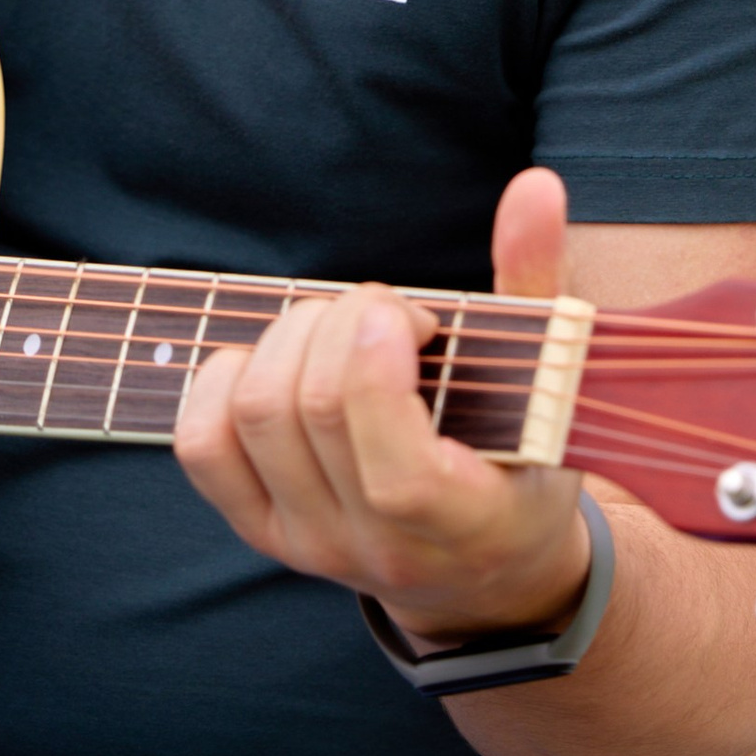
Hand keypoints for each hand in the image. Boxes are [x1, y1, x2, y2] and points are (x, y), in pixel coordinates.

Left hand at [175, 167, 589, 643]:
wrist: (484, 570)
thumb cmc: (527, 457)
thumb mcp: (553, 383)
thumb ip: (539, 283)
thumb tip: (534, 185)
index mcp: (463, 525)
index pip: (399, 475)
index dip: (380, 375)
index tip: (407, 315)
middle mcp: (376, 548)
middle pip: (310, 413)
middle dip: (340, 323)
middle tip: (386, 311)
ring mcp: (309, 544)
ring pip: (255, 415)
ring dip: (289, 337)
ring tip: (340, 328)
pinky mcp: (261, 530)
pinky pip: (202, 445)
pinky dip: (222, 377)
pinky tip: (277, 358)